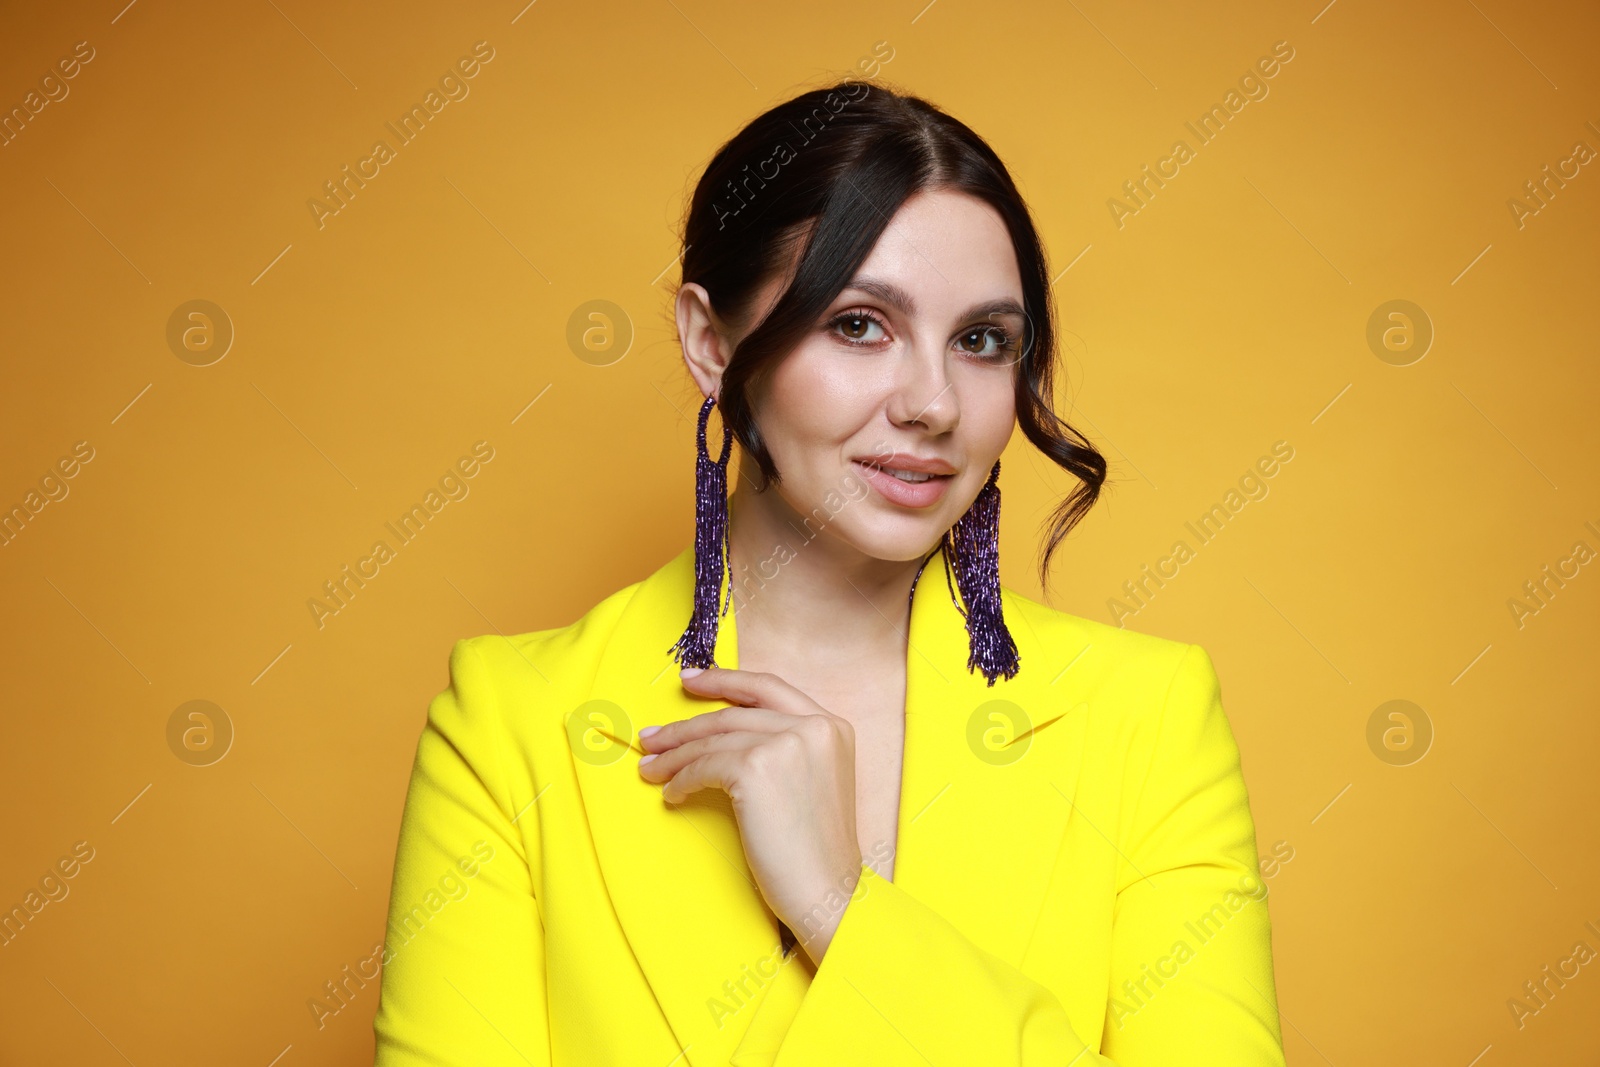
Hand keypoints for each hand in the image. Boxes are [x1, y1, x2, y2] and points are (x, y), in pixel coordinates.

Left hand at [637, 666, 865, 963]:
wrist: (827, 891)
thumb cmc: (816, 850)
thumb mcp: (814, 781)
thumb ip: (785, 749)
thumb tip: (721, 738)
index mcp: (832, 725)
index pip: (768, 688)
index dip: (725, 680)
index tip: (691, 680)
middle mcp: (813, 725)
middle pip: (733, 713)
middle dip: (686, 725)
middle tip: (652, 735)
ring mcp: (786, 743)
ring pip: (714, 739)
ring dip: (674, 755)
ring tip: (650, 768)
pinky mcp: (756, 768)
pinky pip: (704, 766)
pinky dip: (681, 779)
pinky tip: (672, 793)